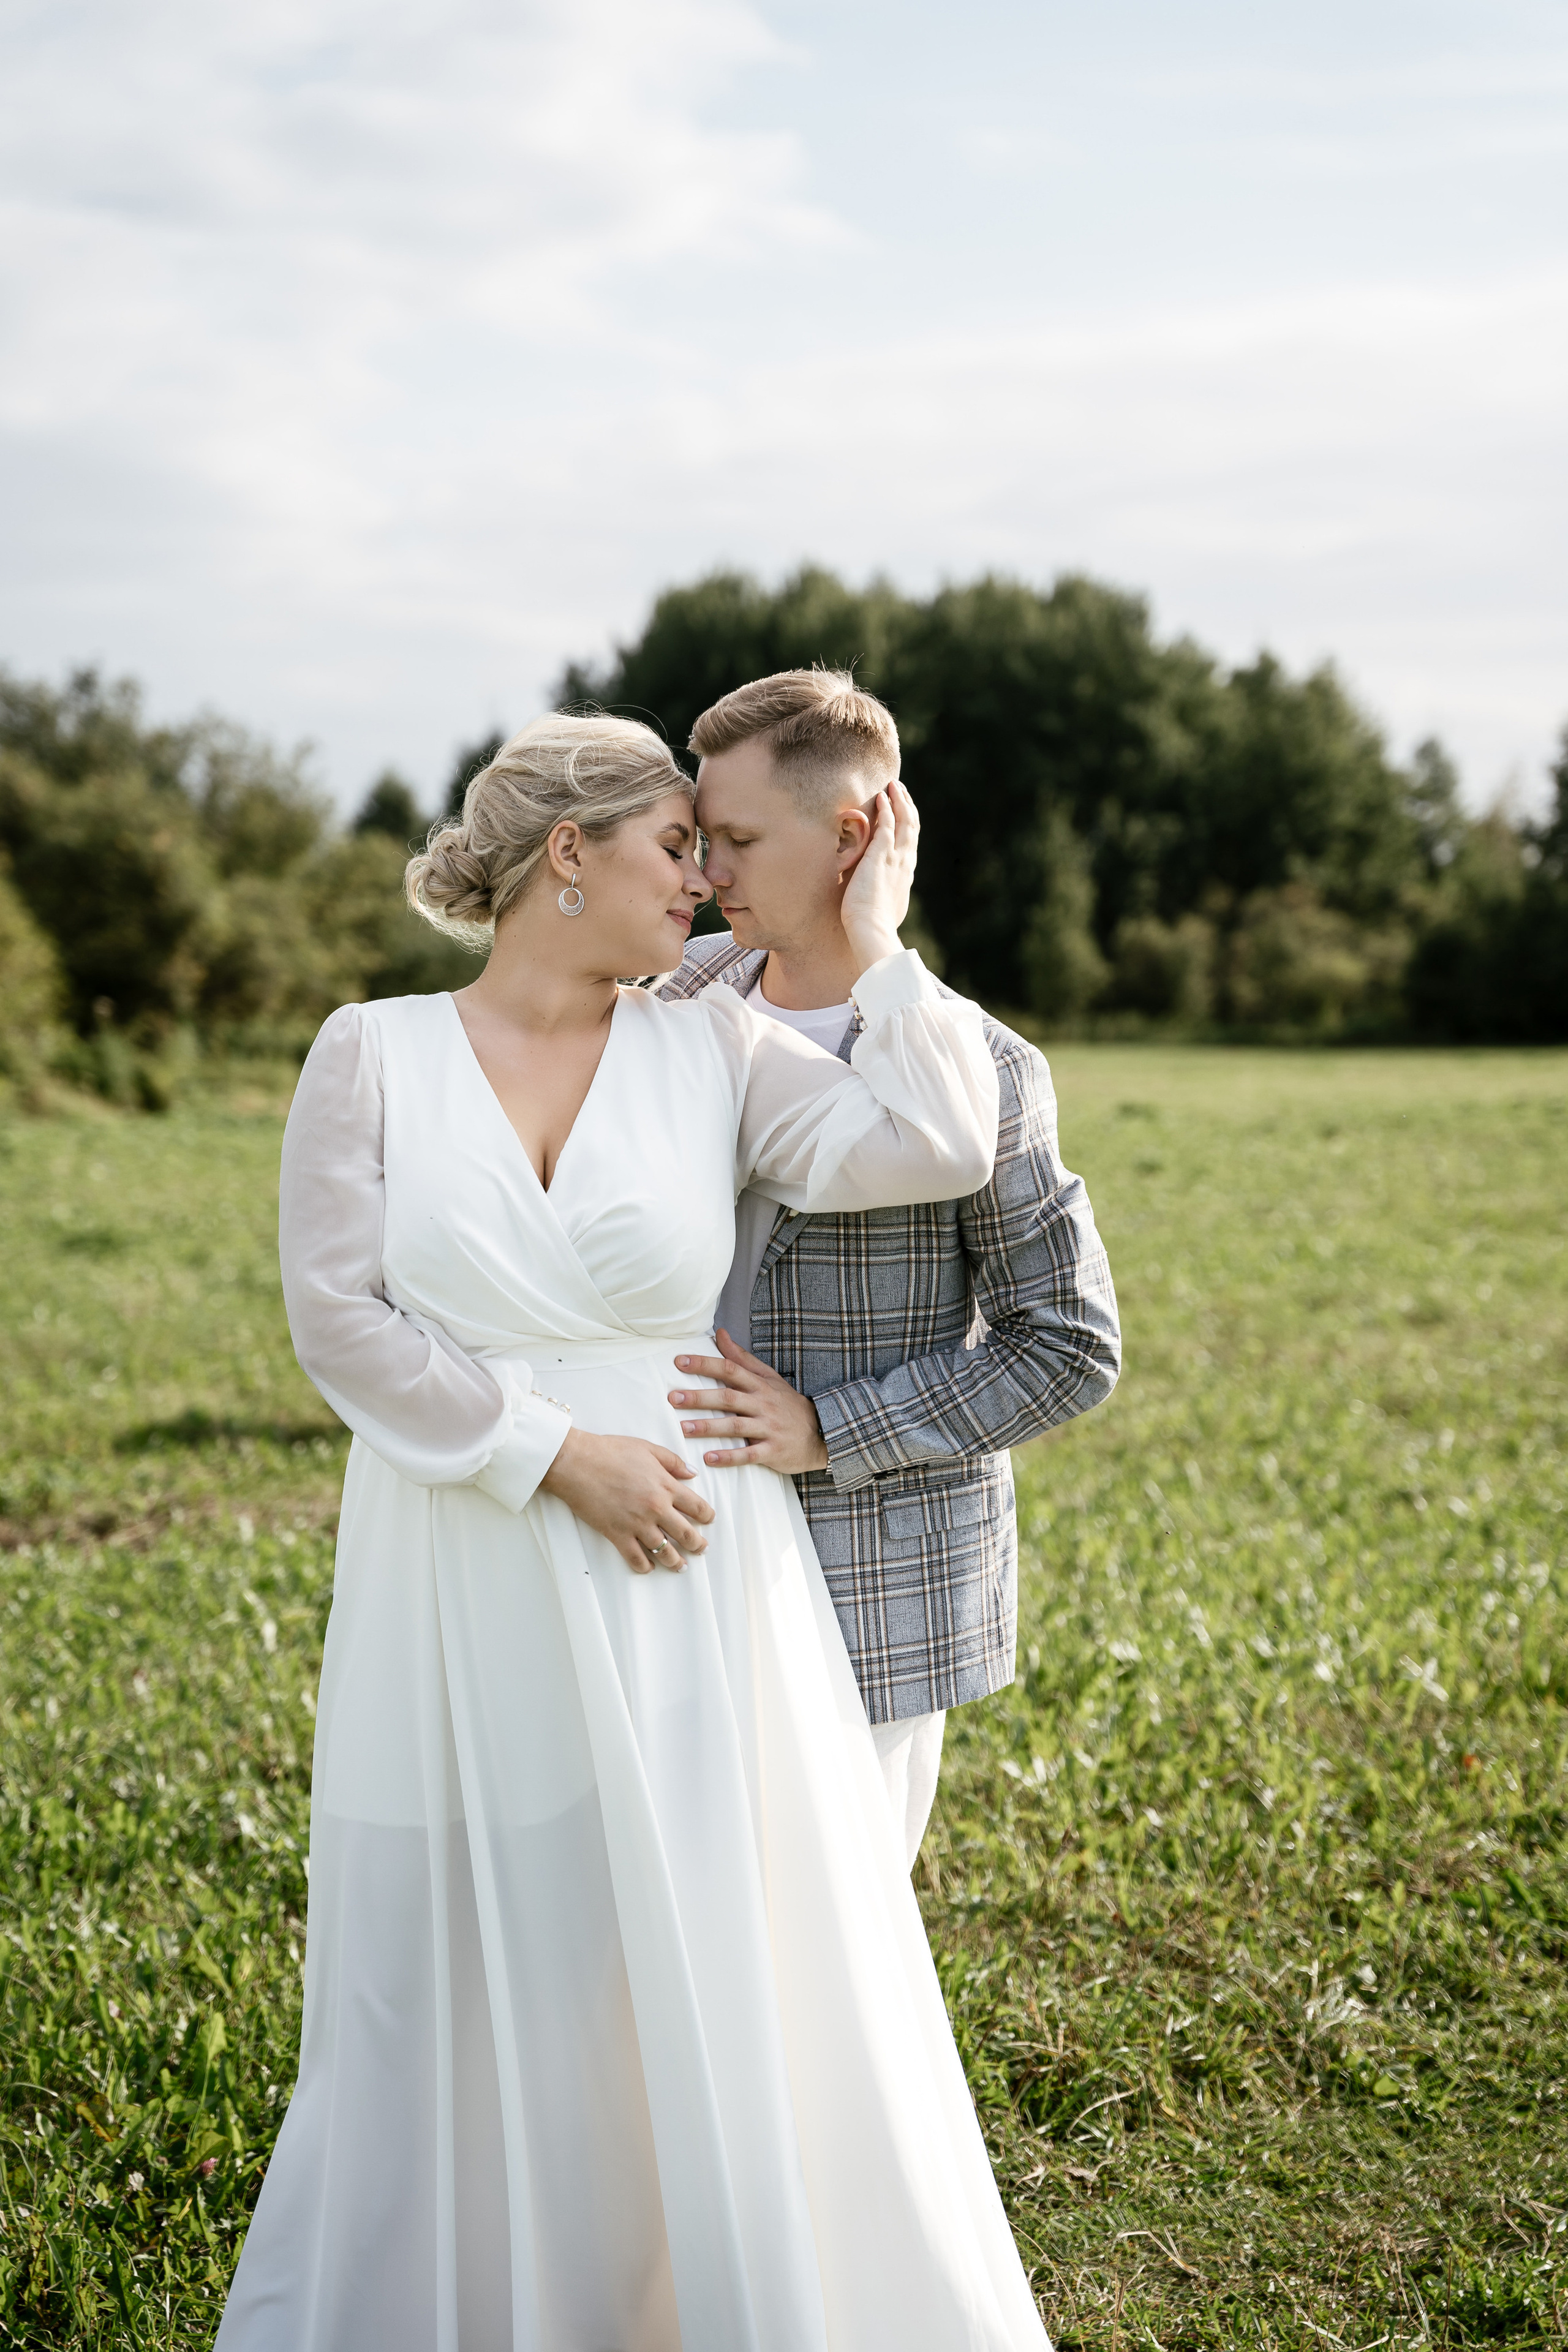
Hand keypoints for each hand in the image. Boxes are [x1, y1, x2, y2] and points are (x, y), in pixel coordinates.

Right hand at [540, 1427, 715, 1573]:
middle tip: (701, 1549)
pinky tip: (649, 1568)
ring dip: (676, 1561)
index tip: (708, 1520)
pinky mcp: (617, 1534)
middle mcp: (656, 1508)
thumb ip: (673, 1461)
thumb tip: (692, 1473)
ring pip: (664, 1551)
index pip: (697, 1506)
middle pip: (685, 1534)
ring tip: (681, 1566)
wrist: (578, 1463)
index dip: (707, 1516)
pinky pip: (636, 1558)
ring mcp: (637, 1524)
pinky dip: (645, 1566)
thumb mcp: (647, 1448)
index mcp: (666, 1486)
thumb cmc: (610, 1451)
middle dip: (697, 1544)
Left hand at [669, 1329, 830, 1473]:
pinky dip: (729, 1457)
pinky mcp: (772, 1451)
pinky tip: (709, 1458)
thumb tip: (719, 1333)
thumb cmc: (787, 1404)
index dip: (705, 1364)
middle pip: (729, 1397)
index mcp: (760, 1385)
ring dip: (709, 1427)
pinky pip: (749, 1454)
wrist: (822, 1433)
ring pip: (736, 1426)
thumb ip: (742, 1358)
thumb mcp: (768, 1377)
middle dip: (700, 1397)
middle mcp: (763, 1404)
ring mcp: (769, 1428)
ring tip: (683, 1428)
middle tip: (673, 1398)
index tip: (679, 1362)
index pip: (730, 1369)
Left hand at [839, 780, 918, 975]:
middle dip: (907, 807)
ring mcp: (896, 858)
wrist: (871, 930)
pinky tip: (882, 795)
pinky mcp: (882, 855)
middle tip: (900, 790)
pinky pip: (888, 824)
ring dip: (900, 801)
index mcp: (905, 876)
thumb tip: (879, 901)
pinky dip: (887, 808)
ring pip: (905, 822)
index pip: (910, 845)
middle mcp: (905, 864)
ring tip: (894, 785)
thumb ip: (882, 900)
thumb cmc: (872, 927)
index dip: (908, 826)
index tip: (903, 814)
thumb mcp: (882, 910)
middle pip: (912, 828)